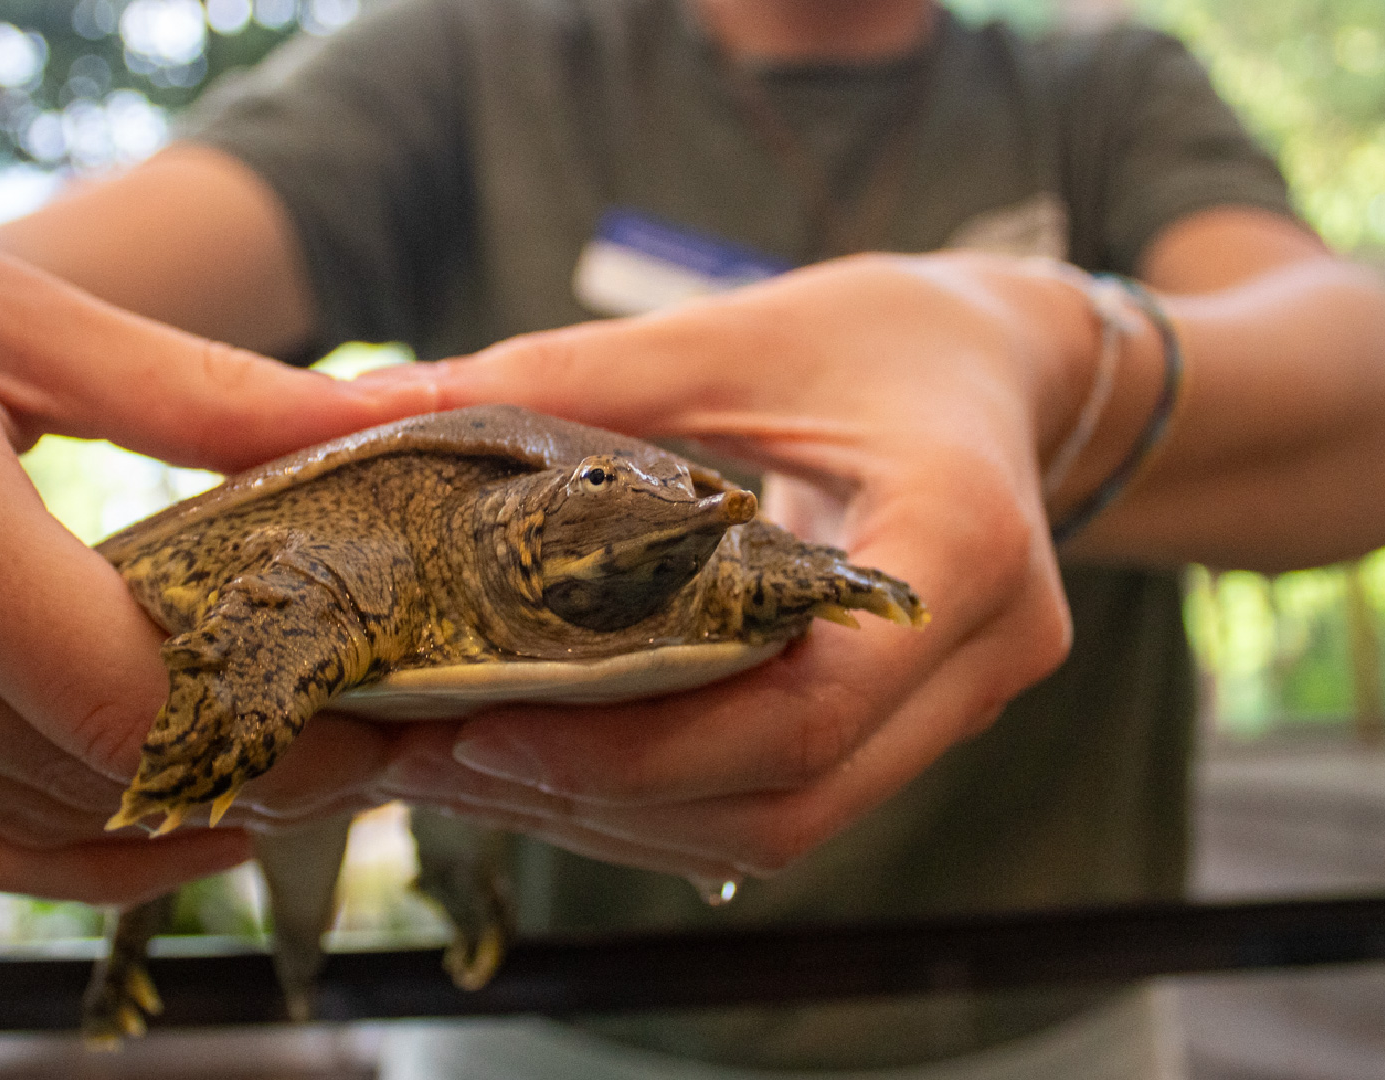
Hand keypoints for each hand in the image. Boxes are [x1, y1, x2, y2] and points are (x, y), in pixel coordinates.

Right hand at [0, 135, 436, 902]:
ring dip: (147, 821)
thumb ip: (212, 393)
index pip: (99, 683)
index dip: (251, 729)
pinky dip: (50, 852)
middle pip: (59, 765)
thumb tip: (395, 418)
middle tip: (346, 754)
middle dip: (225, 775)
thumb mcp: (24, 308)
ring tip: (276, 784)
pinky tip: (158, 832)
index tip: (357, 717)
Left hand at [361, 254, 1098, 880]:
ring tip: (465, 764)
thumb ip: (569, 377)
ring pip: (778, 829)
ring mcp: (958, 707)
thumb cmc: (883, 336)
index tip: (491, 729)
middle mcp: (984, 656)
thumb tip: (379, 403)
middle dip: (600, 801)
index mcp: (962, 546)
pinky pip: (781, 801)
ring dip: (616, 817)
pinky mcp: (911, 729)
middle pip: (785, 803)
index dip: (640, 754)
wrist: (1004, 372)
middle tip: (440, 755)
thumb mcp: (733, 335)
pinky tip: (551, 758)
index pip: (805, 713)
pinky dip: (660, 799)